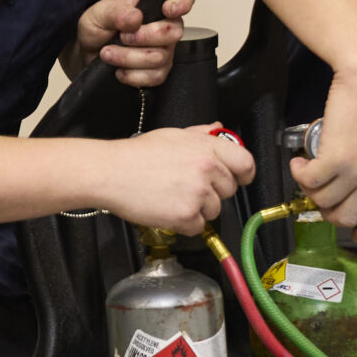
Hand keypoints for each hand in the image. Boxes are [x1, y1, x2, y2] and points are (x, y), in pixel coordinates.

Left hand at [73, 0, 192, 86]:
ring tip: (108, 53)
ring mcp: (163, 50)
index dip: (182, 3)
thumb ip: (116, 13)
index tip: (167, 9)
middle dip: (144, 37)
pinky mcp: (157, 72)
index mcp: (154, 4)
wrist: (87, 52)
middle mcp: (164, 26)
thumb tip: (136, 17)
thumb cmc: (97, 27)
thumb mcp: (99, 13)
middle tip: (122, 36)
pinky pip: (156, 77)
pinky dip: (133, 75)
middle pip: (174, 32)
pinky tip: (119, 70)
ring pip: (161, 57)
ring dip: (129, 57)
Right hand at [98, 126, 256, 234]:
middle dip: (213, 191)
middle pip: (229, 190)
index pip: (245, 163)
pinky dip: (185, 224)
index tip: (239, 178)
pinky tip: (168, 209)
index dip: (244, 173)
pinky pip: (198, 227)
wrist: (111, 172)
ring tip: (173, 196)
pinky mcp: (186, 216)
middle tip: (188, 186)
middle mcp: (207, 170)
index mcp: (207, 148)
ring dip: (198, 208)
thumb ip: (201, 134)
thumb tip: (218, 129)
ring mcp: (198, 194)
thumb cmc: (137, 154)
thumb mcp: (173, 135)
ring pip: (214, 210)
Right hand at [294, 57, 356, 241]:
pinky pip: (309, 181)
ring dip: (309, 189)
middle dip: (329, 211)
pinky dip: (298, 174)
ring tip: (306, 170)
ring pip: (323, 200)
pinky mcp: (334, 158)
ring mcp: (356, 171)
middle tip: (321, 195)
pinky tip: (298, 162)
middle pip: (346, 216)